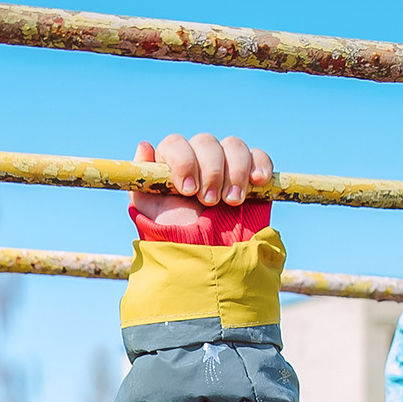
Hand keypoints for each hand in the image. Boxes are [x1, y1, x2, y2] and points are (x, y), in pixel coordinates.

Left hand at [130, 132, 272, 229]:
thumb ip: (142, 180)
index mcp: (171, 162)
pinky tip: (257, 182)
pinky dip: (260, 164)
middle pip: (206, 142)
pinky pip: (258, 156)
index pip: (175, 144)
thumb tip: (144, 145)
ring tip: (231, 201)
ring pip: (233, 145)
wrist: (206, 259)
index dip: (183, 162)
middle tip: (209, 201)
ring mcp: (225, 164)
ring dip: (234, 171)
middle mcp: (198, 158)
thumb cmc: (175, 235)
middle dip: (210, 171)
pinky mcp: (250, 173)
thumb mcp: (149, 211)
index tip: (188, 190)